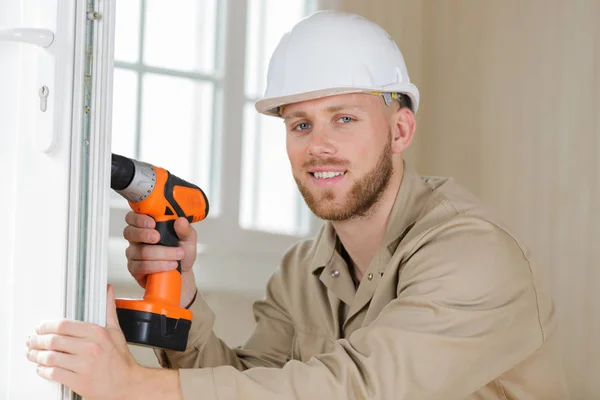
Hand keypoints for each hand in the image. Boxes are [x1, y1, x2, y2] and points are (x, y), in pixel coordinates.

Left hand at [25, 285, 142, 398]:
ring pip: (51, 357)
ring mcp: (83, 365)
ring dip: (36, 355)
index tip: (41, 328)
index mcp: (97, 333)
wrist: (126, 384)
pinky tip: (41, 368)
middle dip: (37, 341)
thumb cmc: (120, 360)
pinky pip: (54, 373)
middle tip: (32, 341)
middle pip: (54, 341)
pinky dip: (43, 370)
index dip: (47, 326)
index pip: (64, 325)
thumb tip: (107, 291)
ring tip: (32, 354)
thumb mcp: (116, 331)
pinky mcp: (78, 381)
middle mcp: (90, 348)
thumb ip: (108, 310)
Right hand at [123, 212, 197, 306]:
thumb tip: (180, 221)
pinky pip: (142, 266)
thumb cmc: (181, 252)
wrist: (182, 272)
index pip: (133, 217)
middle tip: (158, 238)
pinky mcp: (134, 269)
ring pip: (141, 251)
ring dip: (162, 254)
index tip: (152, 223)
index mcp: (146, 226)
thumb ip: (185, 230)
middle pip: (129, 232)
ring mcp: (134, 254)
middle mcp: (136, 238)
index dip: (139, 219)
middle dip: (144, 234)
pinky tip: (170, 265)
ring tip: (177, 255)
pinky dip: (159, 265)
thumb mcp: (188, 239)